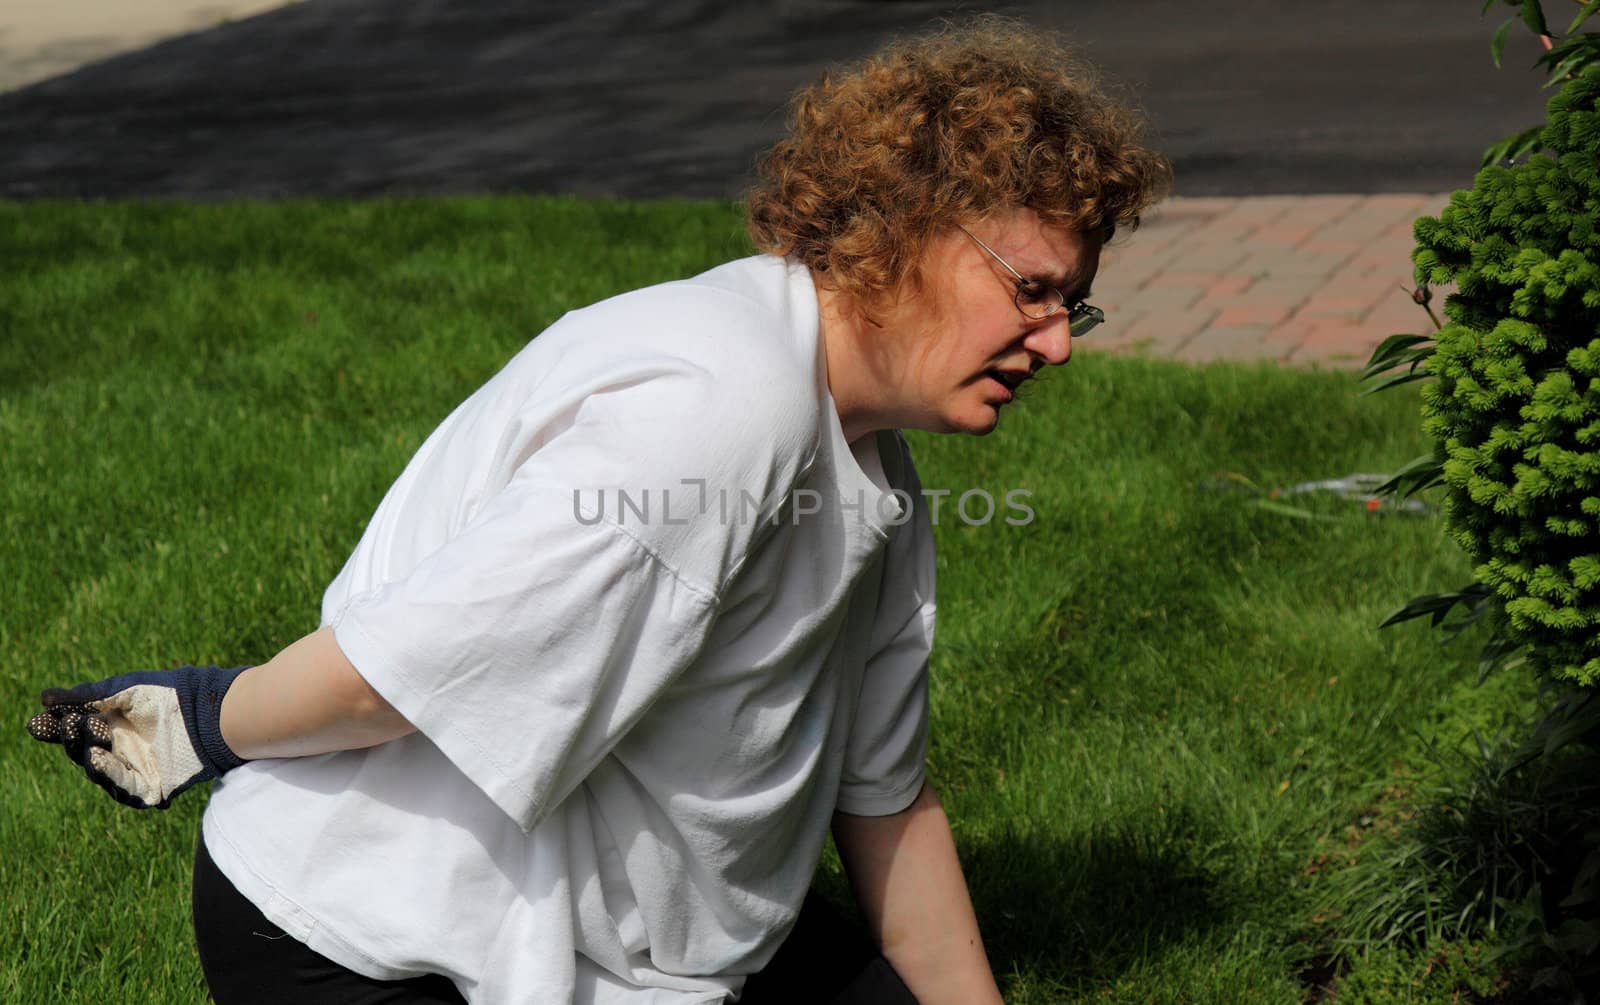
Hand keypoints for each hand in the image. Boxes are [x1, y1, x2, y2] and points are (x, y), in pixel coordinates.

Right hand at [26, 665, 250, 808]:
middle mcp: (121, 751)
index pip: (76, 732)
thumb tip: (45, 698)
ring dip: (90, 756)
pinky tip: (99, 758)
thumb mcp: (125, 690)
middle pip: (84, 752)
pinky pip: (125, 788)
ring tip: (85, 739)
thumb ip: (88, 695)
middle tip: (69, 724)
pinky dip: (110, 775)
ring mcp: (136, 770)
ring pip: (101, 772)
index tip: (38, 723)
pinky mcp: (153, 788)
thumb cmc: (171, 695)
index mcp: (112, 728)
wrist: (210, 711)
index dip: (57, 729)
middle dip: (73, 739)